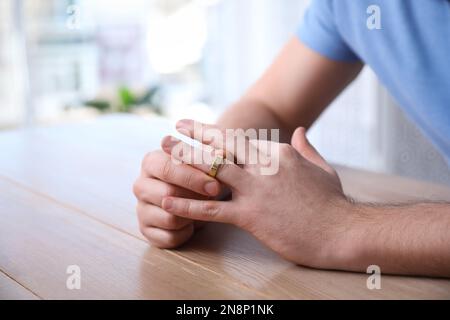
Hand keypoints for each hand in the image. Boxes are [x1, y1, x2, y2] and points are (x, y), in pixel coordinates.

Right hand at [133, 149, 220, 247]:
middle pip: (167, 194)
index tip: (214, 185)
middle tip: (214, 198)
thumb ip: (209, 156)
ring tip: (202, 208)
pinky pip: (170, 237)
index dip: (192, 178)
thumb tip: (219, 153)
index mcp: (151, 162)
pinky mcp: (146, 230)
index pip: (167, 168)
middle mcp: (141, 185)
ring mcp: (141, 209)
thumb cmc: (196, 176)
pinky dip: (187, 233)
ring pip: (170, 218)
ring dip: (192, 216)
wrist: (189, 197)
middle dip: (195, 198)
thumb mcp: (202, 162)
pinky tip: (192, 224)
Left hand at [159, 120, 354, 267]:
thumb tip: (299, 130)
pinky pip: (211, 209)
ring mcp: (255, 190)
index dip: (217, 133)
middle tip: (172, 130)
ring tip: (161, 155)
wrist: (342, 232)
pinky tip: (167, 202)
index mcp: (279, 153)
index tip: (199, 128)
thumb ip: (307, 147)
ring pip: (212, 171)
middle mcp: (264, 166)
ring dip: (184, 162)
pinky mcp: (250, 216)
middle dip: (194, 136)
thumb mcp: (322, 168)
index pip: (242, 140)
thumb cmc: (333, 202)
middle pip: (222, 147)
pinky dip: (187, 205)